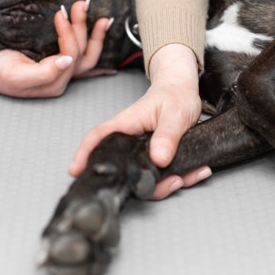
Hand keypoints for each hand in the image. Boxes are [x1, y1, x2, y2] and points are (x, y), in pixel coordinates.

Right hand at [0, 0, 112, 97]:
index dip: (69, 34)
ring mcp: (60, 66)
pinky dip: (92, 38)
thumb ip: (45, 73)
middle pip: (83, 52)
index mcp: (55, 83)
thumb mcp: (17, 76)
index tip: (59, 14)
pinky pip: (80, 49)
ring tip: (89, 8)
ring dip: (91, 30)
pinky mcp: (55, 56)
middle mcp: (61, 75)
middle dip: (85, 28)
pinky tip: (102, 27)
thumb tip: (68, 61)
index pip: (72, 56)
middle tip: (81, 4)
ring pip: (84, 50)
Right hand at [69, 43, 210, 198]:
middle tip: (171, 183)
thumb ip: (167, 135)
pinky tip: (198, 171)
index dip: (84, 154)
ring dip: (168, 184)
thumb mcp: (175, 113)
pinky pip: (165, 175)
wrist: (185, 90)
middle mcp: (132, 141)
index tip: (76, 171)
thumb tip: (158, 159)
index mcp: (128, 125)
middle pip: (124, 169)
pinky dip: (183, 177)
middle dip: (144, 184)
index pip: (98, 138)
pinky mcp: (157, 158)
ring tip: (187, 177)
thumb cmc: (176, 95)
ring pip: (146, 177)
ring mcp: (144, 152)